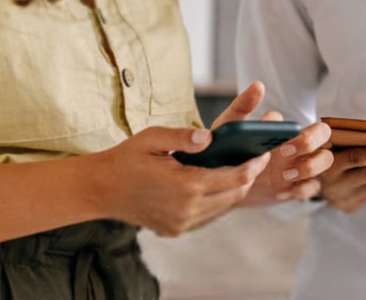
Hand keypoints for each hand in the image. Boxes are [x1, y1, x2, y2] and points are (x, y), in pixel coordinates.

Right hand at [94, 125, 268, 236]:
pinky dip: (217, 198)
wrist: (100, 189)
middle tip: (257, 156)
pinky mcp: (175, 229)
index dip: (254, 164)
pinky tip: (216, 181)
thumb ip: (183, 136)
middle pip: (234, 194)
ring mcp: (181, 223)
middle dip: (249, 175)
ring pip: (223, 207)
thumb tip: (210, 137)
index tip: (264, 151)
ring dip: (234, 188)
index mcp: (185, 186)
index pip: (235, 178)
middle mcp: (187, 209)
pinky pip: (207, 214)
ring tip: (240, 166)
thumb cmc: (127, 158)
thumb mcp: (153, 138)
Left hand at [209, 81, 333, 203]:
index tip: (280, 145)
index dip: (298, 133)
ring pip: (325, 160)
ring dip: (310, 167)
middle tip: (286, 153)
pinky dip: (300, 189)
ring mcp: (300, 165)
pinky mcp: (296, 186)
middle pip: (324, 134)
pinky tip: (281, 192)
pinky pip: (313, 187)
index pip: (303, 123)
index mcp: (284, 129)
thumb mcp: (230, 127)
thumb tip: (258, 85)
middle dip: (311, 142)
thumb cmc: (228, 149)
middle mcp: (297, 144)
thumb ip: (242, 105)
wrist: (221, 183)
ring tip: (285, 176)